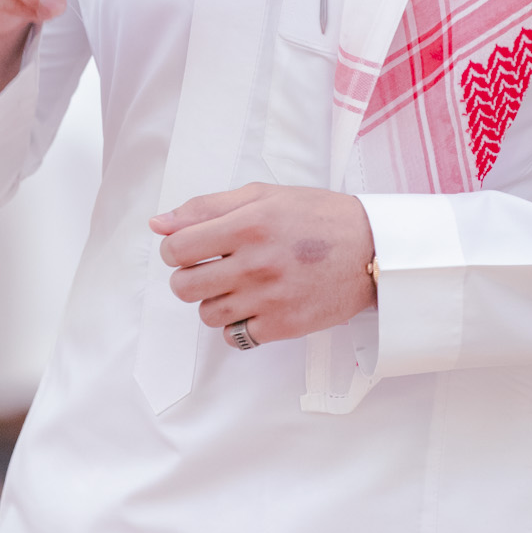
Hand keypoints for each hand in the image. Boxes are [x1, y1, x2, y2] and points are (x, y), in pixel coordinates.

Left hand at [151, 183, 375, 344]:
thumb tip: (158, 224)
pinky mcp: (284, 326)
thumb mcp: (263, 196)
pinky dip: (239, 324)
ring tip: (238, 287)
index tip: (188, 249)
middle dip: (188, 278)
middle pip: (184, 286)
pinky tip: (256, 305)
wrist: (373, 249)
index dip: (173, 250)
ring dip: (214, 302)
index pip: (177, 248)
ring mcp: (270, 298)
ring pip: (207, 314)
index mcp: (248, 224)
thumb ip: (206, 207)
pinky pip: (236, 336)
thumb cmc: (317, 217)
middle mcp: (256, 262)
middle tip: (210, 270)